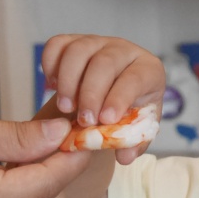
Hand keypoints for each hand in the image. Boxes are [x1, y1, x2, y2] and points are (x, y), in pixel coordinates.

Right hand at [40, 34, 165, 164]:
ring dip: (68, 82)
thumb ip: (134, 142)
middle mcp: (123, 50)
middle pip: (104, 63)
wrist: (112, 95)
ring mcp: (97, 42)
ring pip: (78, 51)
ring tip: (65, 108)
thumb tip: (125, 156)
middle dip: (91, 93)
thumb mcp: (137, 127)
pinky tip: (52, 88)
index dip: (119, 98)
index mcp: (148, 69)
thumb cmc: (129, 110)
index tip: (105, 120)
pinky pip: (57, 44)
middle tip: (83, 120)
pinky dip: (50, 65)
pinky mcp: (73, 41)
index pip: (135, 78)